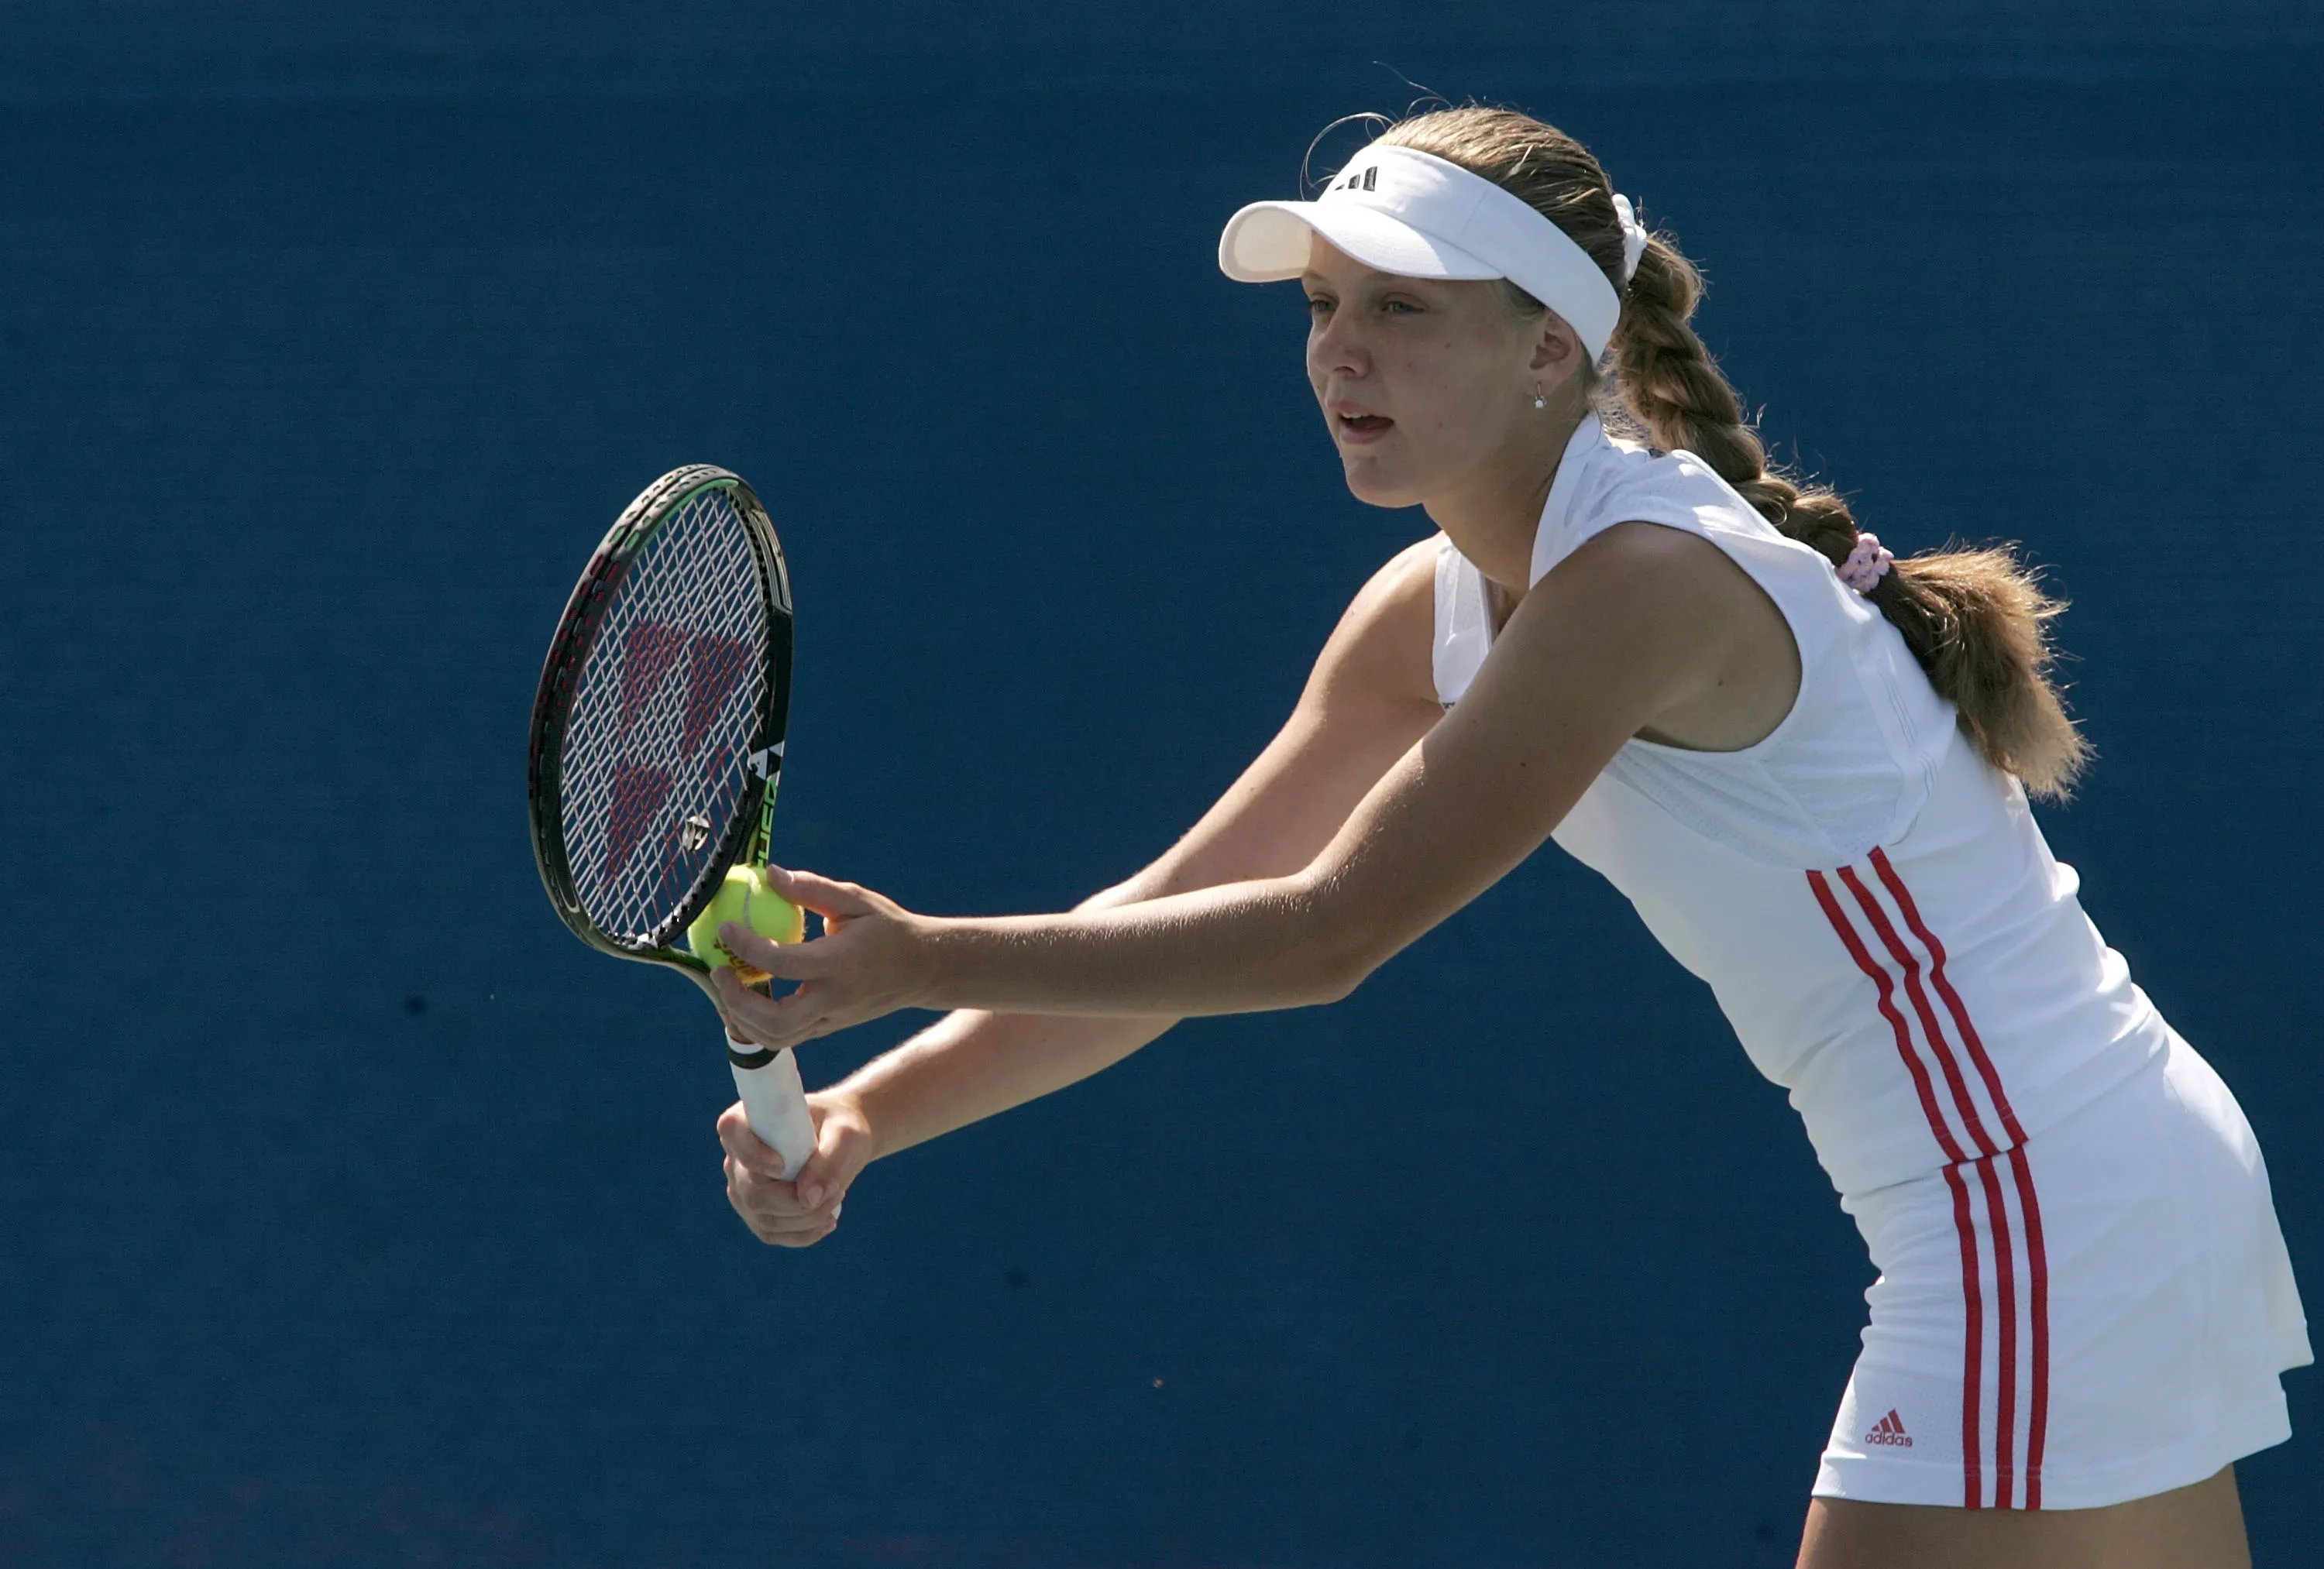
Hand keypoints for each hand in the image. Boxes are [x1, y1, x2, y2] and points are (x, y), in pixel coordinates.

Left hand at [710, 866, 937, 1051]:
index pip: (785, 963)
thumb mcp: (856, 899)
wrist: (925, 969)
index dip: (748, 947)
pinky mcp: (828, 1028)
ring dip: (742, 1018)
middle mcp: (835, 999)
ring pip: (777, 1038)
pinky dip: (757, 1025)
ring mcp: (832, 1020)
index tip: (726, 928)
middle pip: (776, 1021)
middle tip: (719, 972)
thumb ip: (811, 887)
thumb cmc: (888, 927)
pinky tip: (745, 998)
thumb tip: (769, 873)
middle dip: (737, 1002)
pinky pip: (786, 1037)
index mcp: (841, 963)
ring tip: (727, 986)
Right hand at [720, 1088, 873, 1247]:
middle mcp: (737, 1157)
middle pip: (752, 1193)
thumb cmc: (840, 1126)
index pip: (731, 1132)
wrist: (840, 1140)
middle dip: (797, 1202)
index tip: (783, 1165)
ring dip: (807, 1219)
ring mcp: (742, 1189)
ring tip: (837, 1196)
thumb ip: (829, 1161)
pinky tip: (828, 1220)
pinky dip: (804, 1233)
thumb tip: (807, 1199)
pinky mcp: (755, 1213)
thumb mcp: (845, 1134)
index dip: (753, 1155)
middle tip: (837, 1190)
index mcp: (749, 1120)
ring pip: (765, 1220)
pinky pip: (773, 1234)